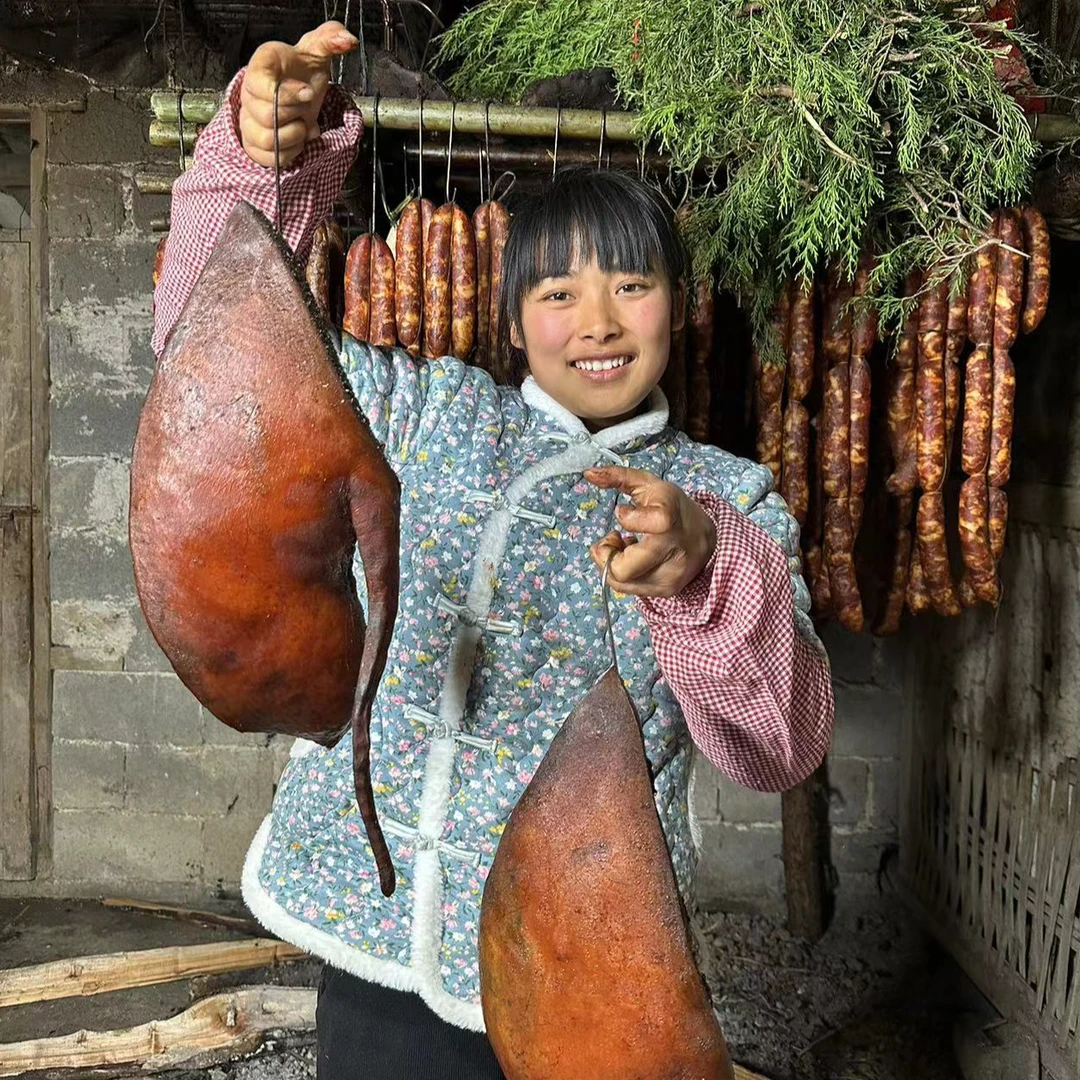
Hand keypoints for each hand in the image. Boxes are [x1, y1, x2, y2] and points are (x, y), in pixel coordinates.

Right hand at [240, 21, 357, 167]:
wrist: (296, 90)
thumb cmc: (301, 72)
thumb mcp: (317, 49)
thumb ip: (331, 38)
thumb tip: (346, 40)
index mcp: (261, 67)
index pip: (259, 83)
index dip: (287, 93)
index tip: (307, 92)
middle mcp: (249, 95)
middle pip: (267, 115)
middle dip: (296, 114)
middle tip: (305, 107)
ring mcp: (249, 121)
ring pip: (269, 140)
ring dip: (294, 136)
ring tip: (301, 123)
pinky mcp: (255, 145)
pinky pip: (271, 159)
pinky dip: (290, 153)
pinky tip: (297, 139)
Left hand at [584, 466, 716, 597]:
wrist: (709, 538)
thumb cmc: (674, 508)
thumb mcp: (649, 486)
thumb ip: (618, 477)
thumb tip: (588, 473)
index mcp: (667, 519)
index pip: (636, 523)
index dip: (626, 518)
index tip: (625, 513)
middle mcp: (671, 552)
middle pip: (619, 570)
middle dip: (606, 554)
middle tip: (615, 539)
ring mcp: (669, 576)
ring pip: (620, 583)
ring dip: (613, 565)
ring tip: (627, 548)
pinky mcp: (667, 590)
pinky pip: (628, 590)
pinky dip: (624, 575)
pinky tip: (636, 560)